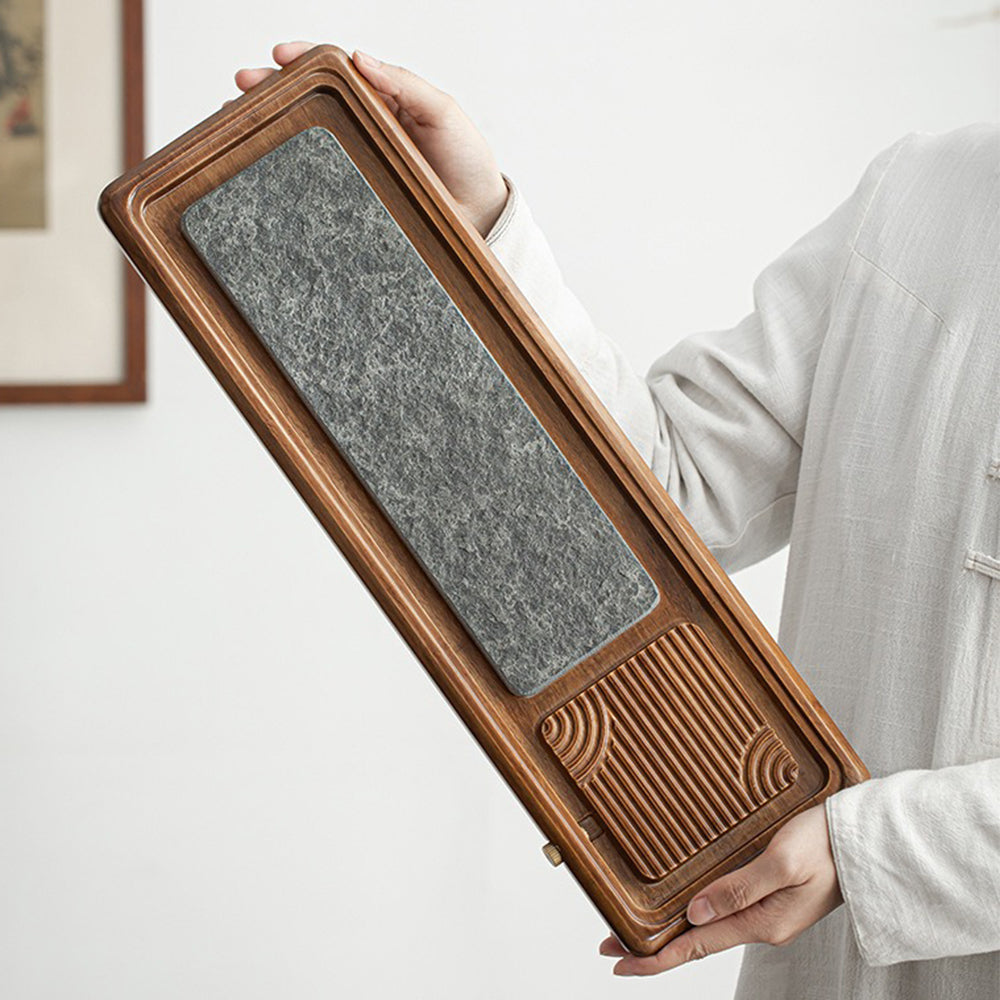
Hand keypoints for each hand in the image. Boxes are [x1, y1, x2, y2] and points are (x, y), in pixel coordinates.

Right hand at [233, 42, 509, 236]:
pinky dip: (289, 173)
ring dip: (271, 125)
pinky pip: (318, 182)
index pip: (334, 70)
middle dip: (271, 88)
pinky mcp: (354, 196)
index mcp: (381, 98)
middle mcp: (362, 127)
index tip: (279, 54)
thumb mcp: (443, 113)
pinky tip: (264, 167)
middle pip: (309, 101)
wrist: (480, 215)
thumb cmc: (466, 160)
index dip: (304, 59)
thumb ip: (404, 84)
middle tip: (241, 84)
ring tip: (236, 118)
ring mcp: (355, 162)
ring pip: (306, 138)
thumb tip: (359, 57)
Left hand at [599, 804, 841, 975]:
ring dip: (672, 930)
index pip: (696, 947)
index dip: (654, 957)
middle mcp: (761, 924)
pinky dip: (696, 914)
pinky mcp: (772, 896)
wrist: (869, 839)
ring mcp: (767, 913)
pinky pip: (725, 911)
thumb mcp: (784, 862)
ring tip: (635, 927)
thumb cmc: (829, 843)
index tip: (618, 961)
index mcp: (763, 923)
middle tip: (610, 944)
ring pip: (708, 928)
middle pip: (696, 942)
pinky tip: (684, 907)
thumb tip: (695, 914)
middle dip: (653, 946)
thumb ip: (740, 888)